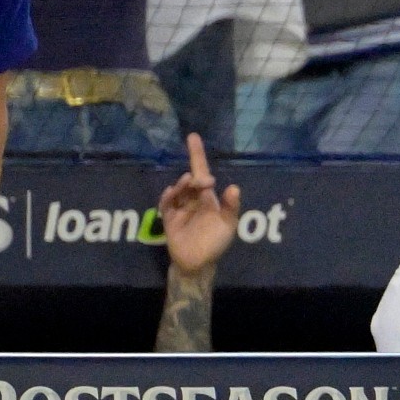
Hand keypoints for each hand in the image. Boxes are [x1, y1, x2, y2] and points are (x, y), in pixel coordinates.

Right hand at [157, 133, 241, 277]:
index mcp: (208, 197)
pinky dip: (167, 197)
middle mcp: (194, 199)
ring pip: (178, 190)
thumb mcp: (228, 225)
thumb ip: (231, 207)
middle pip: (191, 180)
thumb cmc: (216, 242)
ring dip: (182, 185)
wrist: (198, 263)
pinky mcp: (169, 218)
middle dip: (194, 177)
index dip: (197, 155)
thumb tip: (233, 187)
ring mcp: (180, 207)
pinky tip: (171, 194)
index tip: (192, 137)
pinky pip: (166, 203)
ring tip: (187, 186)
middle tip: (202, 181)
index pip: (202, 172)